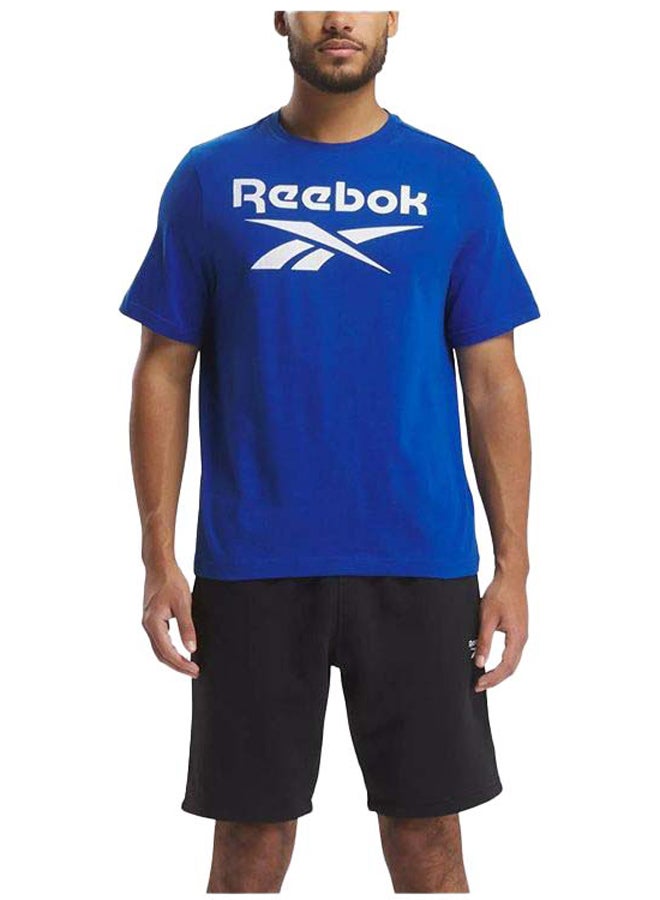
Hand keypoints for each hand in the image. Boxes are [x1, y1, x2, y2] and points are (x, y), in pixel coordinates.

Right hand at [142, 565, 199, 677]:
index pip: (167, 652)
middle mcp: (147, 625)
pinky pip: (160, 640)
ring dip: (173, 659)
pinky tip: (181, 650)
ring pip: (159, 649)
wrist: (159, 566)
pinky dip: (170, 649)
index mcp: (153, 623)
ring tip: (189, 665)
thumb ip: (187, 627)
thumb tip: (192, 648)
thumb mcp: (183, 604)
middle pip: (161, 655)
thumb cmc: (171, 581)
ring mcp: (148, 623)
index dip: (181, 664)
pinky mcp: (152, 619)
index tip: (194, 670)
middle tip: (194, 671)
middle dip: (177, 665)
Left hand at [474, 571, 527, 691]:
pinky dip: (502, 662)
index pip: (506, 667)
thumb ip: (484, 641)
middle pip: (511, 667)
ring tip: (483, 677)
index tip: (479, 684)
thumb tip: (480, 663)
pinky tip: (491, 663)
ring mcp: (522, 634)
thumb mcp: (487, 617)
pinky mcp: (519, 630)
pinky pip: (512, 652)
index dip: (492, 678)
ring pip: (513, 661)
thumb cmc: (500, 593)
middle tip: (478, 685)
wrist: (512, 577)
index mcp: (517, 637)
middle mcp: (523, 638)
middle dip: (495, 679)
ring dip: (499, 672)